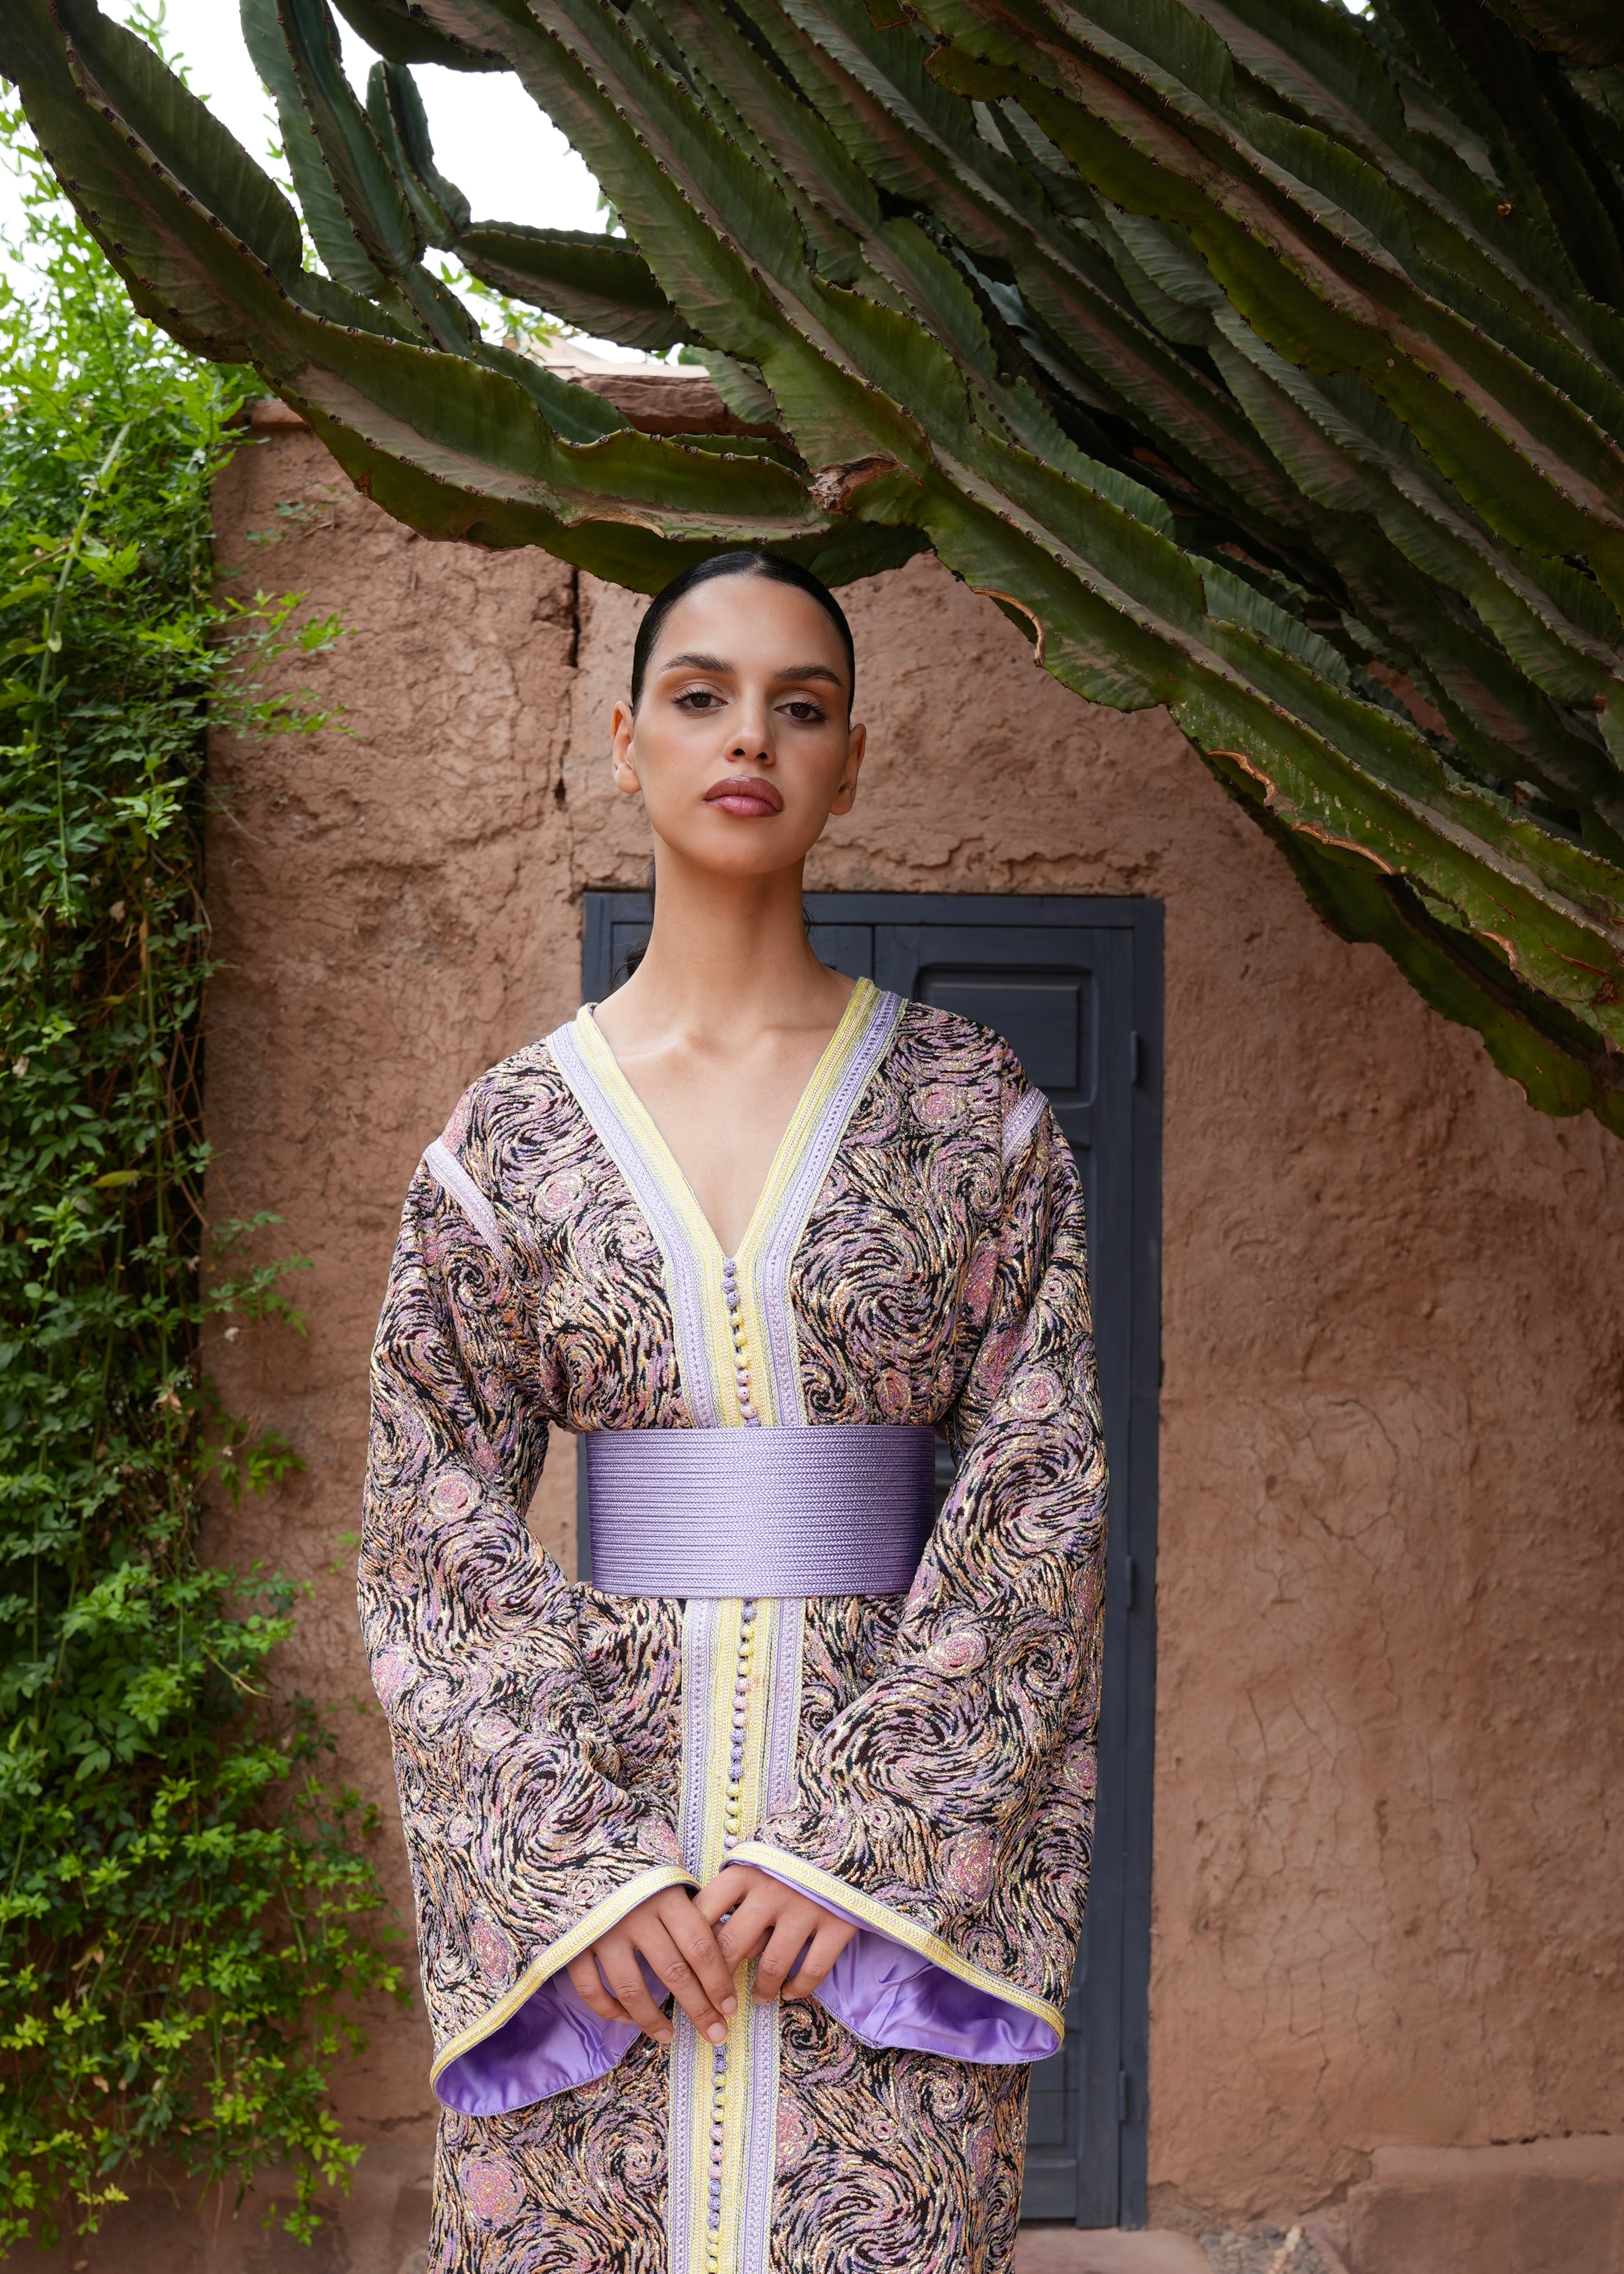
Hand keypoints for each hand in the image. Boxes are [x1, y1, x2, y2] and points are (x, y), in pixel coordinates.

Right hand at [566, 1885, 738, 2047]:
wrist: (577, 1848)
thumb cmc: (636, 1868)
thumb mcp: (668, 1878)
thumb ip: (689, 1910)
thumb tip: (724, 1950)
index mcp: (666, 1895)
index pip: (700, 1947)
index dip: (718, 1982)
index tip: (730, 2008)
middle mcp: (637, 1914)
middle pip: (674, 1972)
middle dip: (699, 2009)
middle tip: (716, 2035)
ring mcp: (603, 1930)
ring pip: (632, 1988)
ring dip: (653, 2020)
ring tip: (670, 2036)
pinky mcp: (574, 1943)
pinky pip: (591, 1989)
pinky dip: (609, 2009)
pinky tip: (627, 2018)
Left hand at [693, 1864, 855, 2003]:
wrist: (851, 1835)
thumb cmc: (791, 1853)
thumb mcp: (758, 1859)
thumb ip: (734, 1891)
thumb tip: (708, 1936)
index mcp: (746, 1871)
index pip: (705, 1912)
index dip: (693, 1946)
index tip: (692, 1967)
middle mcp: (772, 1890)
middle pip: (733, 1945)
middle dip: (721, 1979)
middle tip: (719, 1996)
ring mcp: (806, 1908)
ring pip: (772, 1965)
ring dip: (761, 1989)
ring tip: (759, 1998)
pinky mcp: (838, 1924)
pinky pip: (813, 1969)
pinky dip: (800, 1987)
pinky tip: (791, 1991)